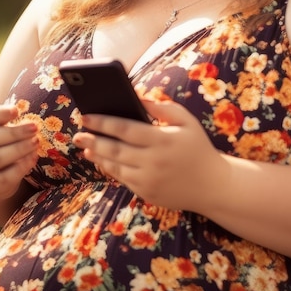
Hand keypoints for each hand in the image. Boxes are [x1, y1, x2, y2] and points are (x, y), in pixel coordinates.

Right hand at [0, 104, 38, 200]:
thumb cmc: (8, 145)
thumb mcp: (10, 130)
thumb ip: (18, 120)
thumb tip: (36, 111)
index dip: (0, 113)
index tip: (16, 110)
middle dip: (15, 132)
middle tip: (35, 128)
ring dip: (18, 149)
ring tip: (36, 143)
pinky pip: (4, 178)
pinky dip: (20, 168)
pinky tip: (33, 159)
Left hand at [71, 100, 225, 211]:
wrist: (213, 185)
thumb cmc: (198, 148)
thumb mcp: (186, 121)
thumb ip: (162, 107)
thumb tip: (137, 97)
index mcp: (161, 140)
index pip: (124, 129)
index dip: (102, 122)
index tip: (86, 116)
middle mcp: (152, 161)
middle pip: (113, 149)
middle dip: (92, 140)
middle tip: (77, 133)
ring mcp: (147, 180)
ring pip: (114, 166)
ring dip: (96, 155)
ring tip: (85, 146)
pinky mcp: (146, 193)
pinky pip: (122, 179)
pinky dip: (109, 168)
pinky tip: (101, 160)